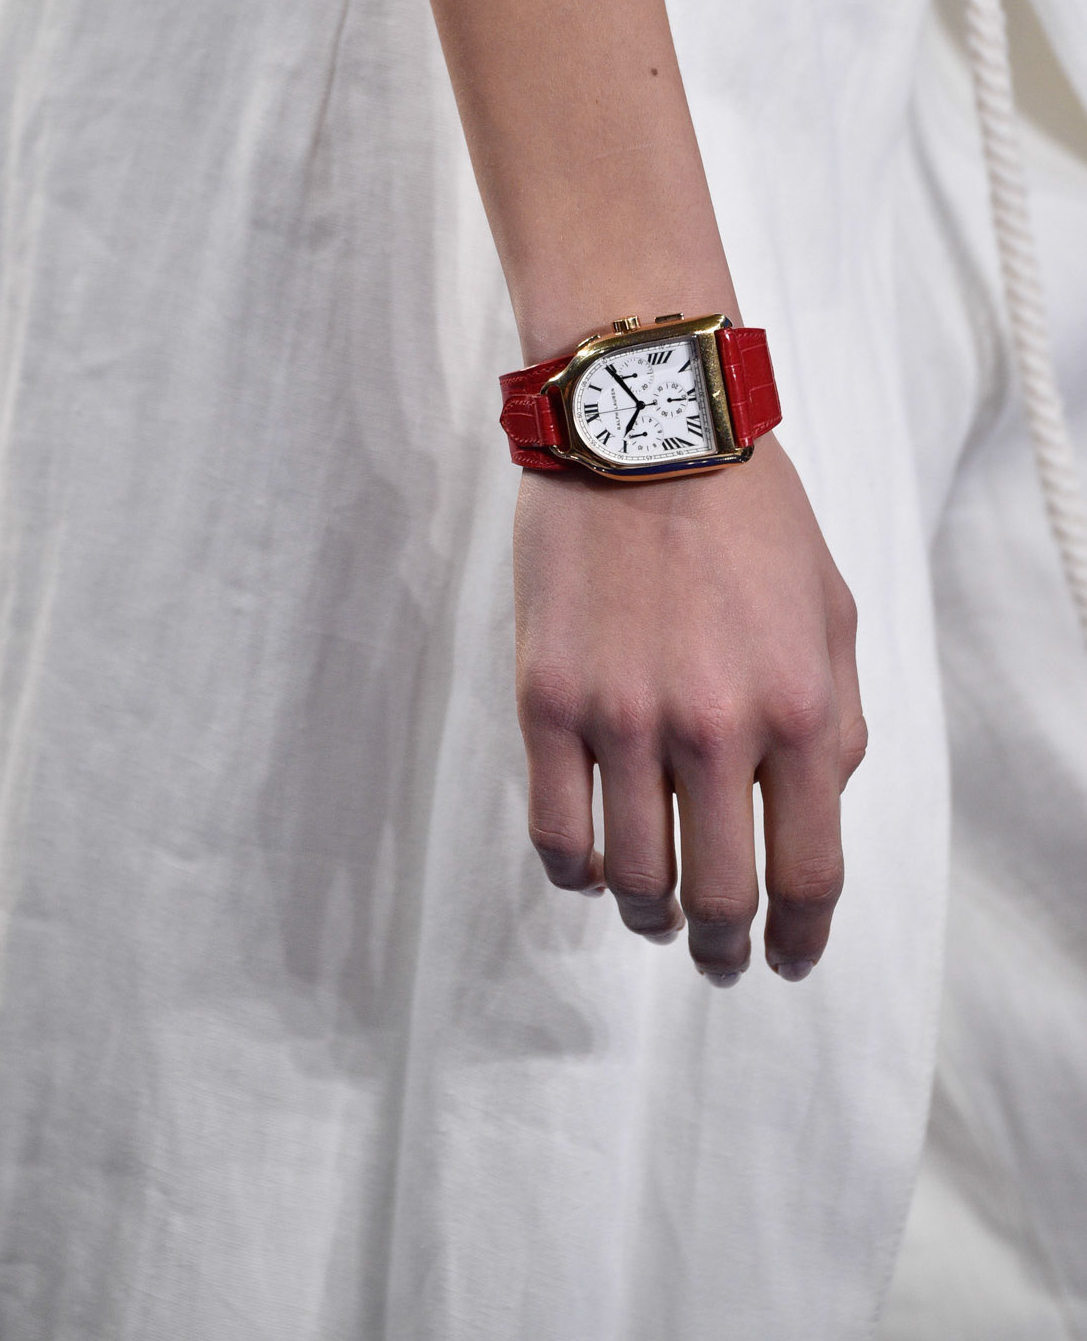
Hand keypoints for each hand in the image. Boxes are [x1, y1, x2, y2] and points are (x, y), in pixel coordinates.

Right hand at [513, 437, 865, 983]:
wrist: (643, 426)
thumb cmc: (749, 514)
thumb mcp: (833, 611)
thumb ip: (838, 720)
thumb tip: (815, 809)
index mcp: (799, 710)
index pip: (807, 874)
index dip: (801, 939)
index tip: (789, 960)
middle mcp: (714, 730)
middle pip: (720, 896)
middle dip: (721, 946)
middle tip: (716, 956)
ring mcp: (622, 720)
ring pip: (634, 878)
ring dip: (650, 914)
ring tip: (654, 911)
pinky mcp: (547, 700)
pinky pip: (555, 833)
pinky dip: (577, 871)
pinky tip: (593, 864)